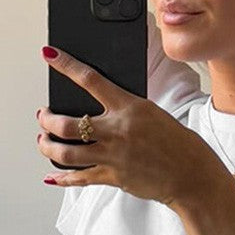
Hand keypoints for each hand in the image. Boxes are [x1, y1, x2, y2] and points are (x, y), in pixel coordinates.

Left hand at [36, 46, 230, 210]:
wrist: (191, 174)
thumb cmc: (177, 144)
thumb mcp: (153, 114)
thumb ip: (126, 110)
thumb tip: (102, 110)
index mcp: (130, 107)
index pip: (90, 80)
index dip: (66, 65)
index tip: (49, 55)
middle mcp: (117, 131)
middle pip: (67, 124)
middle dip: (47, 120)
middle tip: (44, 115)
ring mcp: (113, 156)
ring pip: (65, 153)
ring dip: (47, 146)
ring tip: (44, 140)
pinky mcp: (113, 177)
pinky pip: (79, 178)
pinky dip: (62, 179)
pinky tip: (51, 177)